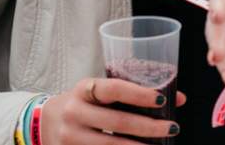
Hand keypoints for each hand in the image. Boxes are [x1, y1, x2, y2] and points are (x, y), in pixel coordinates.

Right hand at [41, 77, 183, 143]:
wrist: (45, 122)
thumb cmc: (84, 103)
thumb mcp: (101, 93)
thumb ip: (135, 93)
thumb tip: (179, 99)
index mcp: (84, 89)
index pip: (114, 89)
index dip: (139, 94)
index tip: (163, 100)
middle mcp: (74, 112)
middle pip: (116, 122)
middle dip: (149, 127)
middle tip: (172, 128)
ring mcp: (70, 136)